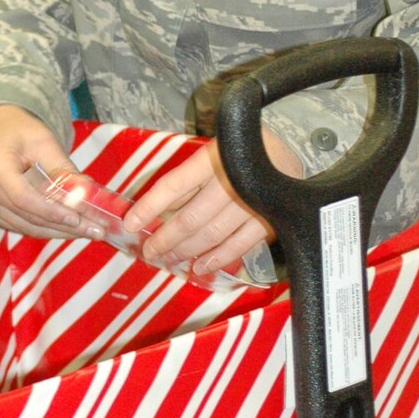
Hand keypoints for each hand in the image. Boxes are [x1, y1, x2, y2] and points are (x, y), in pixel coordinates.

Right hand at [0, 105, 86, 239]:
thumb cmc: (21, 131)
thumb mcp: (44, 142)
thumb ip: (63, 169)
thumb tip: (88, 194)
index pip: (23, 198)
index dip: (51, 212)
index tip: (78, 219)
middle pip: (29, 217)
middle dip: (66, 226)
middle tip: (98, 230)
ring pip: (29, 227)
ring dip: (61, 231)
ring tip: (91, 231)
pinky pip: (25, 227)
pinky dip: (49, 229)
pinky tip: (71, 228)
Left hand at [124, 128, 302, 277]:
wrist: (288, 153)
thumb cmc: (241, 151)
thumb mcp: (212, 154)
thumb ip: (189, 179)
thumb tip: (159, 210)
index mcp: (214, 158)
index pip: (174, 185)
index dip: (149, 206)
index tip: (130, 223)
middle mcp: (233, 180)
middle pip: (191, 217)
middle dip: (166, 238)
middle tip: (149, 251)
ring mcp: (253, 202)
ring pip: (212, 234)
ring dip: (187, 251)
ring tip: (169, 259)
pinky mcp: (270, 219)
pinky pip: (241, 244)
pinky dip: (219, 258)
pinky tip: (202, 266)